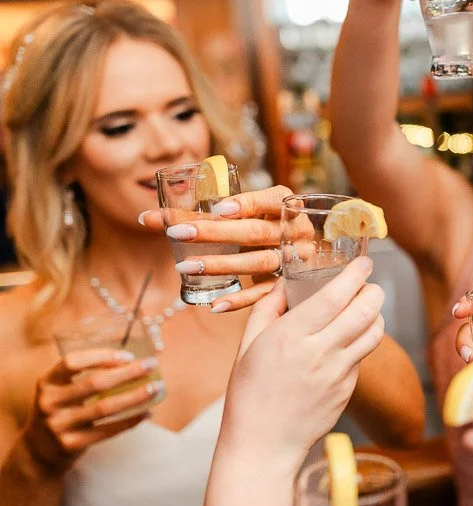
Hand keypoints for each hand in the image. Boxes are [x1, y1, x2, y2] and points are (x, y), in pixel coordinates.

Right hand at [23, 349, 161, 473]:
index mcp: (47, 383)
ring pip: (105, 408)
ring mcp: (58, 425)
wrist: (37, 452)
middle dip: (128, 372)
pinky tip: (147, 413)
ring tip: (156, 388)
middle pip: (95, 383)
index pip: (72, 362)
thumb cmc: (59, 413)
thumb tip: (131, 363)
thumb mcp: (60, 392)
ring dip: (135, 396)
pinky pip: (108, 430)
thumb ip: (83, 378)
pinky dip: (131, 421)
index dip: (102, 356)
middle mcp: (49, 402)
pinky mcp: (70, 444)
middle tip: (151, 365)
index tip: (128, 356)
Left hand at [139, 186, 294, 312]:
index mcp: (283, 203)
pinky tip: (215, 304)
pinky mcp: (288, 283)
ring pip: (259, 262)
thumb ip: (195, 215)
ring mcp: (294, 259)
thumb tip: (145, 218)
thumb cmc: (255, 224)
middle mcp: (295, 231)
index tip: (215, 210)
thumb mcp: (235, 214)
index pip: (268, 201)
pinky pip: (265, 293)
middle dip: (216, 233)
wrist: (293, 249)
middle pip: (256, 232)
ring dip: (222, 265)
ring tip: (186, 267)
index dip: (245, 204)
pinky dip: (240, 299)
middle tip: (177, 234)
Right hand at [221, 256, 385, 459]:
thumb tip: (287, 283)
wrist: (264, 444)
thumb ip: (269, 309)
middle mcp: (318, 353)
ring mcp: (337, 374)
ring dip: (376, 314)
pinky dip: (361, 342)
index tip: (363, 261)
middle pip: (365, 310)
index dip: (355, 274)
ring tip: (366, 307)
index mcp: (289, 337)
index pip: (334, 296)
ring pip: (374, 333)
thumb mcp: (248, 346)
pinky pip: (362, 357)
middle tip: (370, 282)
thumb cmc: (249, 393)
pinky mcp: (348, 390)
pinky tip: (348, 340)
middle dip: (374, 289)